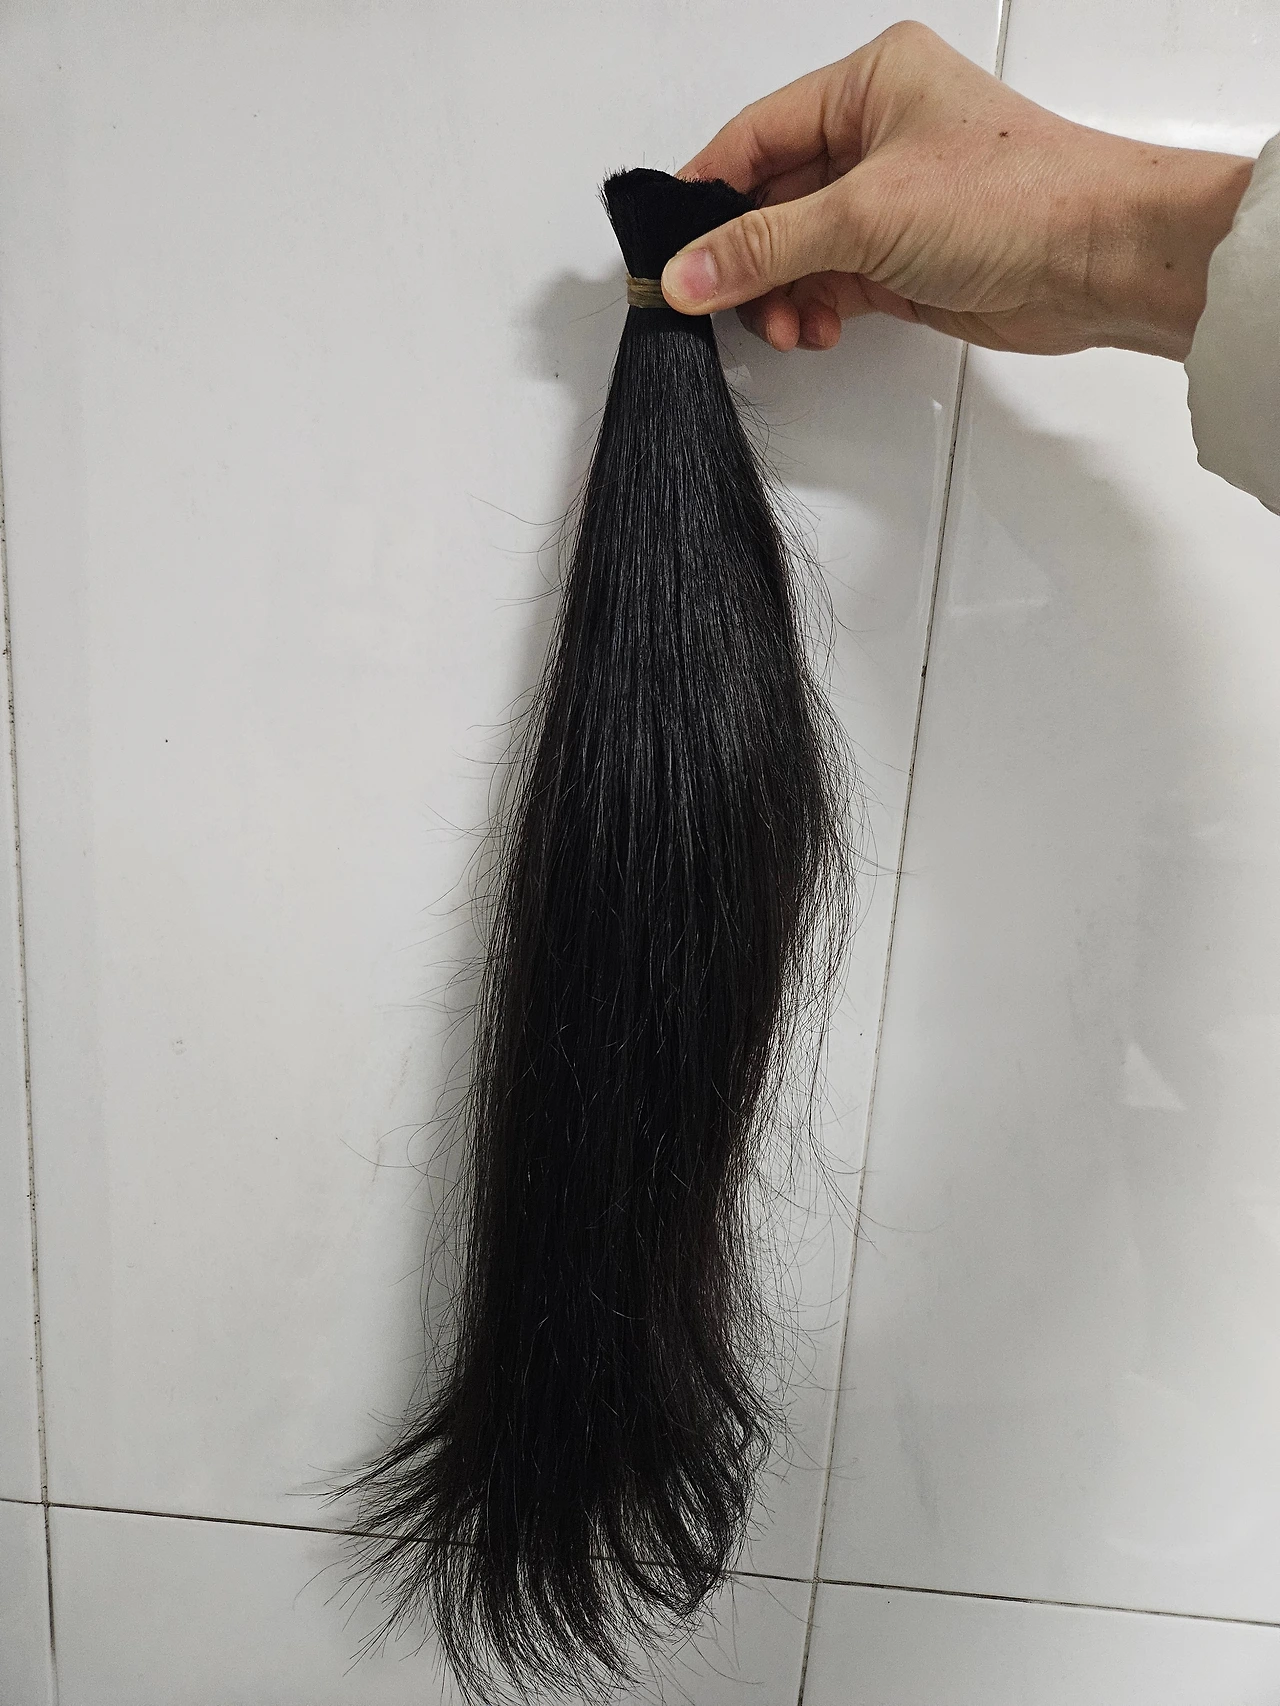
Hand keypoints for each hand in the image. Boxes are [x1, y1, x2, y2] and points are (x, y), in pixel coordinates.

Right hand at [662, 21, 1253, 359]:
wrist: (1103, 260)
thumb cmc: (1017, 198)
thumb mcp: (865, 215)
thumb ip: (763, 248)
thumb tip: (686, 273)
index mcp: (869, 83)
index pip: (754, 136)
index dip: (704, 196)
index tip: (668, 252)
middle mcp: (879, 135)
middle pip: (771, 200)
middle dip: (747, 260)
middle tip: (720, 306)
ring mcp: (893, 201)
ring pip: (800, 251)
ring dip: (782, 295)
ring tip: (788, 326)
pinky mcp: (908, 259)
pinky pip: (833, 284)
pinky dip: (815, 311)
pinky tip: (817, 329)